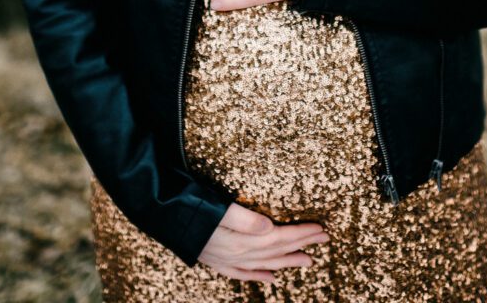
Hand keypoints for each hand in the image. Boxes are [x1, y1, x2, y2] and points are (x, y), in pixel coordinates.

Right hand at [197, 201, 329, 282]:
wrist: (162, 218)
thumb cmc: (191, 208)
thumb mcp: (218, 208)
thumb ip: (245, 219)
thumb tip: (270, 227)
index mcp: (242, 241)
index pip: (280, 238)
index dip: (302, 234)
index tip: (322, 229)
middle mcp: (238, 254)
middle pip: (277, 251)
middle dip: (301, 245)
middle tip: (324, 240)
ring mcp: (227, 260)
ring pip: (264, 263)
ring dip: (286, 261)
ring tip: (306, 261)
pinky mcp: (217, 260)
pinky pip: (243, 273)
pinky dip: (258, 275)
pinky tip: (270, 278)